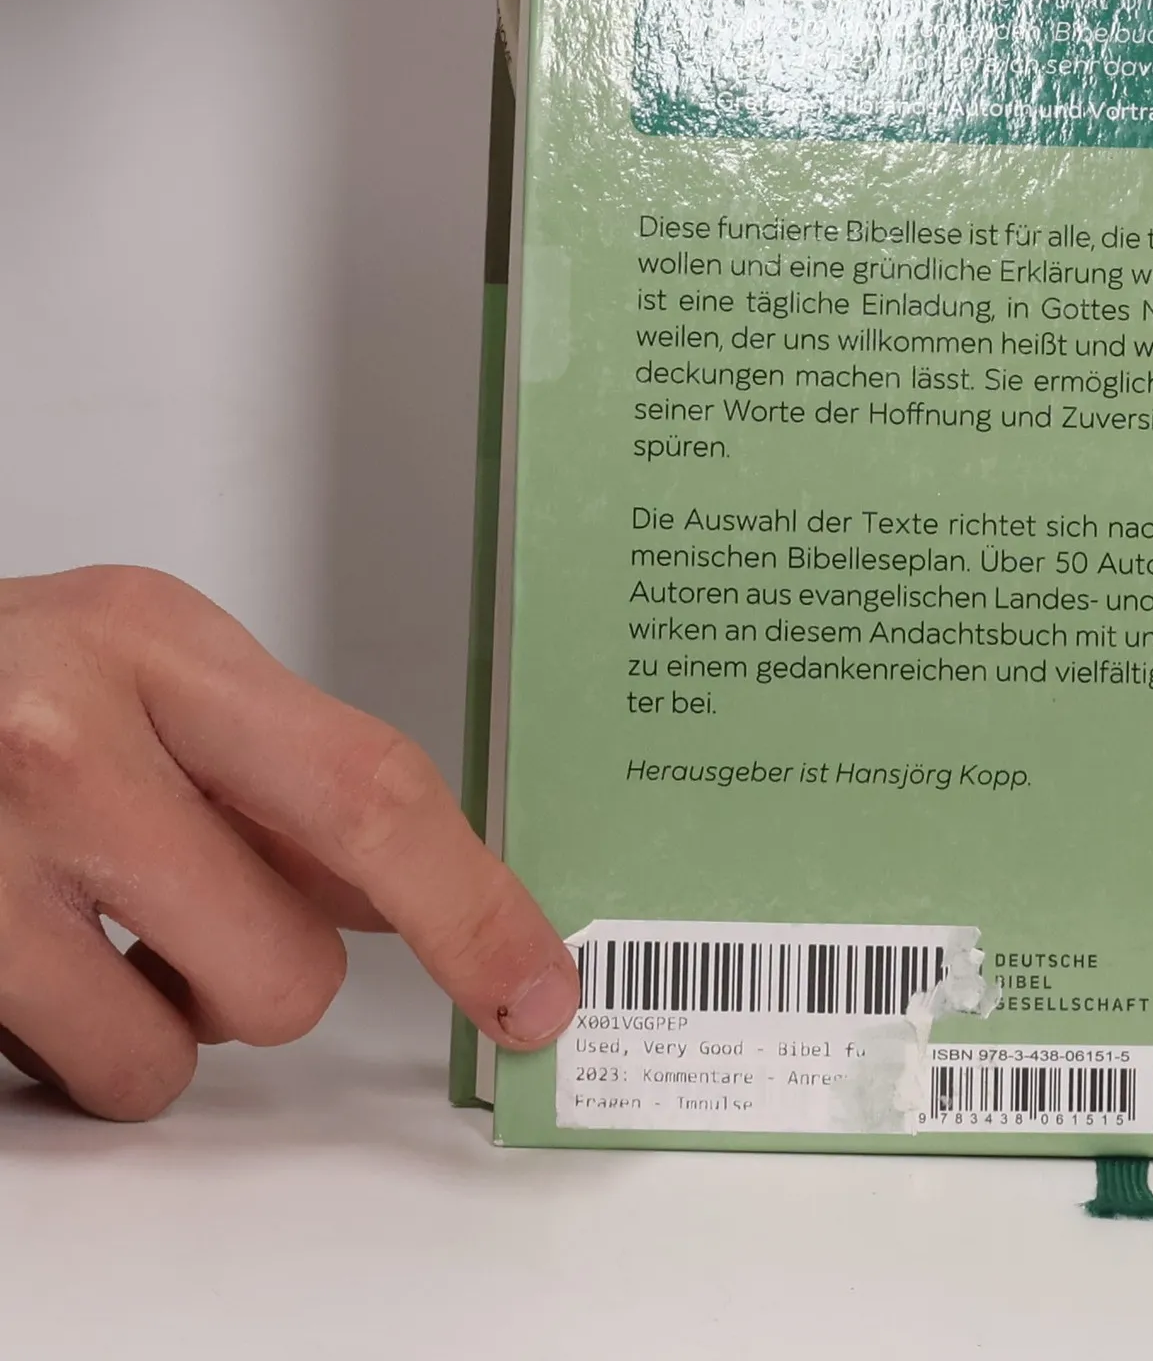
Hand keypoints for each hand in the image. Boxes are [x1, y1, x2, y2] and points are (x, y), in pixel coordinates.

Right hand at [0, 568, 575, 1119]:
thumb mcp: (141, 673)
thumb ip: (278, 774)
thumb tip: (420, 893)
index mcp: (158, 642)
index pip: (371, 790)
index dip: (473, 906)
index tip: (536, 982)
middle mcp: (70, 736)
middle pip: (290, 959)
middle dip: (268, 976)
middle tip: (186, 913)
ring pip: (183, 1043)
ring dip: (162, 1021)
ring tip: (92, 932)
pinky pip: (81, 1076)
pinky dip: (77, 1049)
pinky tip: (32, 961)